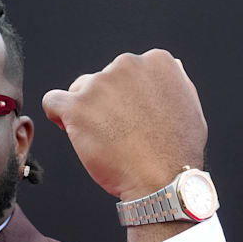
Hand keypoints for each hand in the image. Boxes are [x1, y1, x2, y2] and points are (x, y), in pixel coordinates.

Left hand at [42, 49, 207, 200]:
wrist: (162, 180)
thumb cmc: (177, 151)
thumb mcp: (190, 106)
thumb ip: (173, 83)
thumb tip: (170, 65)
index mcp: (156, 61)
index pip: (127, 71)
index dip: (124, 96)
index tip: (129, 117)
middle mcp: (127, 65)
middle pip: (101, 79)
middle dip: (104, 103)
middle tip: (116, 133)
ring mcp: (100, 84)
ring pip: (78, 91)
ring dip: (84, 112)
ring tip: (101, 139)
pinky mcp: (78, 106)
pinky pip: (52, 100)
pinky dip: (56, 113)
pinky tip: (68, 127)